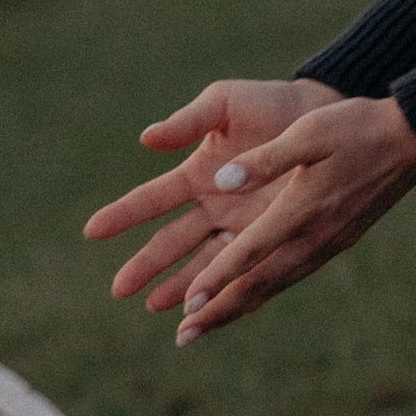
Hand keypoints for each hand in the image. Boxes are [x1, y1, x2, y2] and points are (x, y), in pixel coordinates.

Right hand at [84, 79, 339, 317]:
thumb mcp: (224, 105)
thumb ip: (188, 122)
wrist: (323, 113)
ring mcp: (241, 225)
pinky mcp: (271, 236)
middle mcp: (215, 207)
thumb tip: (147, 138)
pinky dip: (230, 290)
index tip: (92, 230)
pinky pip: (247, 269)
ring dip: (182, 286)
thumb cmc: (269, 104)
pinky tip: (214, 310)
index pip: (151, 200)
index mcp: (196, 175)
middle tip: (118, 289)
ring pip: (204, 263)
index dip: (122, 214)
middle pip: (171, 242)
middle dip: (146, 265)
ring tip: (158, 308)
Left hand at [87, 85, 415, 342]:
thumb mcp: (309, 132)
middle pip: (257, 285)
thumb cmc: (356, 128)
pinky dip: (261, 294)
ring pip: (272, 286)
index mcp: (300, 210)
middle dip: (218, 312)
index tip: (188, 304)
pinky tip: (245, 300)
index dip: (216, 279)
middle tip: (183, 338)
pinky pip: (289, 277)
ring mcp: (325, 245)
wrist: (411, 141)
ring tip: (203, 328)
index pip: (249, 253)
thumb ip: (265, 158)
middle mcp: (312, 238)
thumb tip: (223, 179)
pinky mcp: (333, 243)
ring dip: (235, 309)